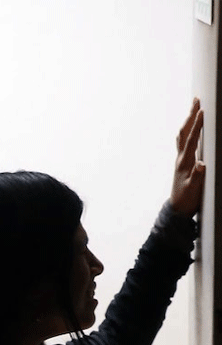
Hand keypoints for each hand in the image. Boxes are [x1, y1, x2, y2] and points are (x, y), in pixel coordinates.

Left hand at [169, 98, 204, 216]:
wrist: (177, 208)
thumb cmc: (187, 199)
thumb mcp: (194, 189)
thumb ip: (198, 176)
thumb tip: (202, 164)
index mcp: (185, 162)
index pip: (192, 139)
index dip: (197, 125)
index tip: (201, 110)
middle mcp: (181, 158)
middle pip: (185, 132)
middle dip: (190, 116)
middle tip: (196, 100)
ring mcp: (181, 159)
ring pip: (183, 136)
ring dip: (188, 121)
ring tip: (194, 108)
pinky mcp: (183, 162)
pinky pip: (185, 142)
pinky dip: (188, 131)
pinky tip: (190, 129)